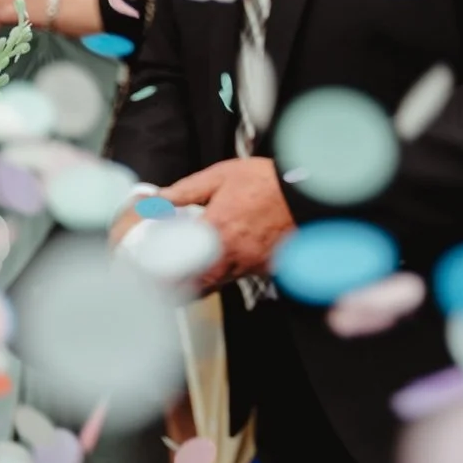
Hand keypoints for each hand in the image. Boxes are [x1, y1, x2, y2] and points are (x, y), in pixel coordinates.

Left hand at [162, 158, 294, 292]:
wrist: (311, 191)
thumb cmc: (268, 181)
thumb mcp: (221, 176)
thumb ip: (187, 190)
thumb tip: (160, 198)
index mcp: (216, 231)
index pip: (181, 264)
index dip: (164, 275)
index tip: (151, 275)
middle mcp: (234, 254)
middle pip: (199, 284)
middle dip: (179, 285)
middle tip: (165, 280)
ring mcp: (253, 264)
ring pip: (220, 282)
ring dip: (202, 280)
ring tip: (188, 270)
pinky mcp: (268, 267)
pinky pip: (242, 276)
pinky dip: (228, 272)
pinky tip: (222, 260)